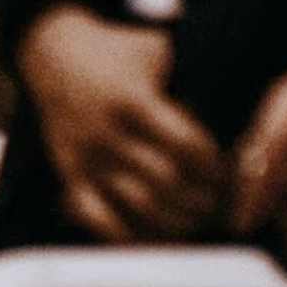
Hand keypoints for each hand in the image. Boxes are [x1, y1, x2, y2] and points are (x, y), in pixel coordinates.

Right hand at [18, 7, 227, 242]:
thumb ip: (188, 72)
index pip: (185, 145)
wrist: (49, 52)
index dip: (212, 164)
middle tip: (218, 202)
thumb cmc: (114, 50)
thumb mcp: (153, 49)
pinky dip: (128, 234)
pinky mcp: (69, 173)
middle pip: (167, 181)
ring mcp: (87, 156)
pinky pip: (100, 217)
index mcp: (130, 100)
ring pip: (140, 205)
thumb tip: (238, 98)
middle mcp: (107, 132)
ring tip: (196, 219)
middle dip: (201, 197)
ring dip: (176, 219)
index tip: (224, 169)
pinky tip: (155, 237)